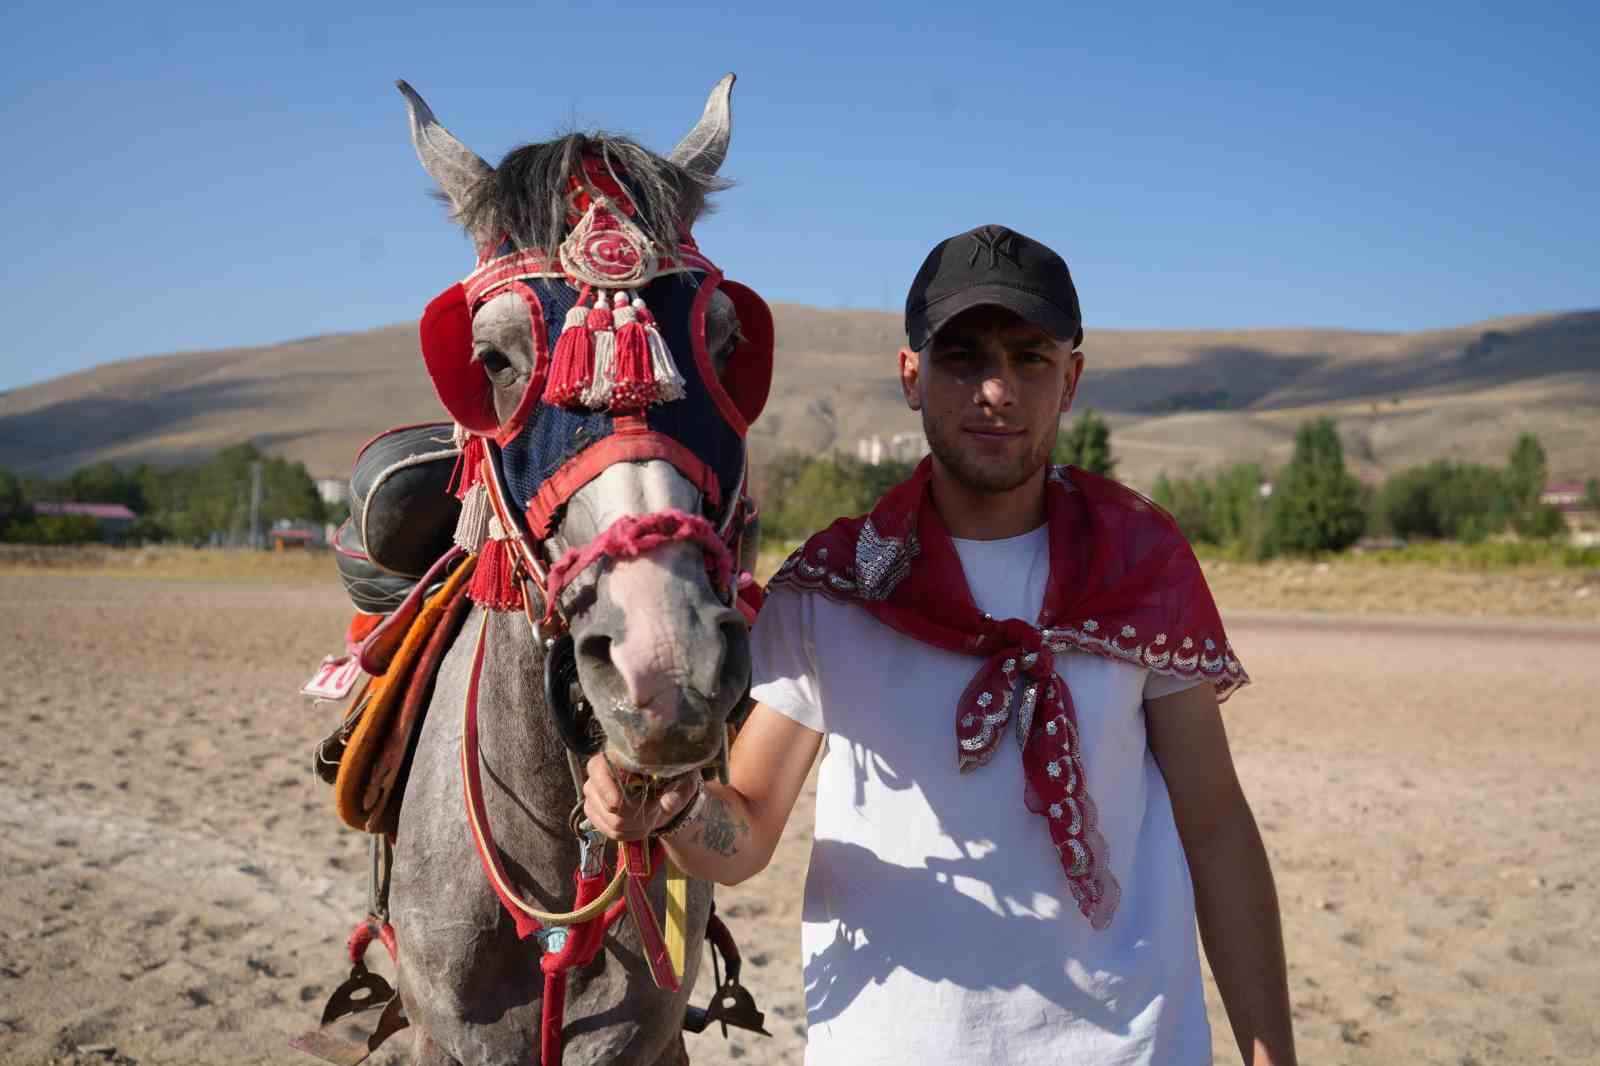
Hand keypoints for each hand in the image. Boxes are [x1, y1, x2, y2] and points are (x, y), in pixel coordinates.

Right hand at [581, 753, 700, 841]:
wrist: (660, 790)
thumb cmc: (669, 778)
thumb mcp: (680, 780)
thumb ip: (677, 790)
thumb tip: (669, 802)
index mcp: (614, 755)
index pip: (599, 771)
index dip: (618, 792)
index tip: (648, 802)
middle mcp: (596, 773)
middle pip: (611, 806)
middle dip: (639, 813)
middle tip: (656, 808)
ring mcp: (592, 794)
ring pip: (613, 822)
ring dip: (637, 825)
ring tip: (651, 816)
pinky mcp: (593, 811)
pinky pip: (609, 832)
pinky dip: (630, 833)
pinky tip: (642, 825)